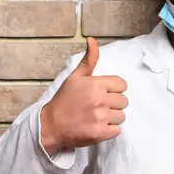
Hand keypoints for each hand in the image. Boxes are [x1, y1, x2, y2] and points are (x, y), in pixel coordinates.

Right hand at [40, 37, 128, 154]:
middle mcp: (100, 99)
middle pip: (123, 101)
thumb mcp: (75, 77)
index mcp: (96, 84)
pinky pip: (117, 130)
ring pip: (121, 116)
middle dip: (113, 105)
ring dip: (111, 118)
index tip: (103, 94)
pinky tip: (96, 127)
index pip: (122, 85)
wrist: (50, 125)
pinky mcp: (100, 133)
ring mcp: (100, 117)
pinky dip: (109, 131)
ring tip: (96, 117)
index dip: (114, 90)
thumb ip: (89, 60)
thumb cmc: (64, 100)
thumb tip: (92, 40)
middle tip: (97, 107)